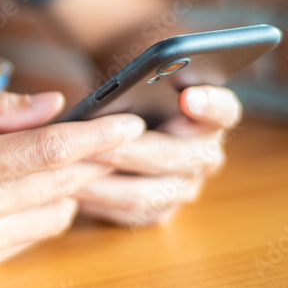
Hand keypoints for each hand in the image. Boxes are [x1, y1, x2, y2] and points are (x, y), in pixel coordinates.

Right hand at [0, 92, 145, 272]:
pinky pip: (31, 235)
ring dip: (64, 186)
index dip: (95, 136)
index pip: (48, 151)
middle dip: (91, 157)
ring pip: (56, 215)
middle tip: (107, 133)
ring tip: (44, 158)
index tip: (130, 122)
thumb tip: (54, 104)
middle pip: (61, 184)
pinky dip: (38, 209)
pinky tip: (16, 187)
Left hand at [73, 85, 240, 226]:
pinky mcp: (160, 211)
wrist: (129, 112)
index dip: (209, 105)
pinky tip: (66, 189)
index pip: (224, 111)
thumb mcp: (138, 73)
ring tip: (64, 168)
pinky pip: (127, 214)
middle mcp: (206, 155)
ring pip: (143, 193)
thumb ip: (138, 82)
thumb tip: (111, 100)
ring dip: (100, 182)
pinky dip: (97, 203)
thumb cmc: (133, 85)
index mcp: (215, 115)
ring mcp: (185, 187)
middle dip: (123, 150)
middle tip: (86, 142)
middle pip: (169, 156)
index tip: (188, 96)